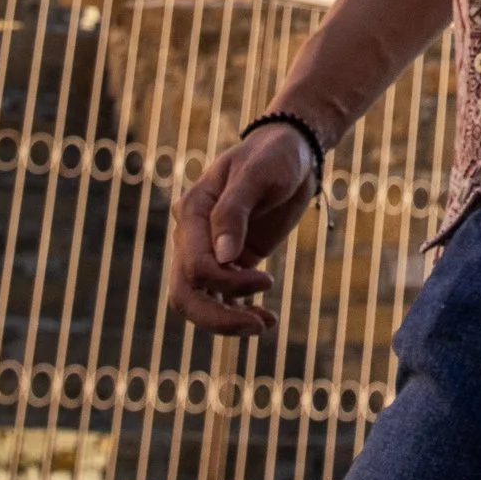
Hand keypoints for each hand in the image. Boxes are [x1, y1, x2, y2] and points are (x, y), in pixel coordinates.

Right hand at [166, 120, 322, 335]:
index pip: (195, 265)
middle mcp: (193, 234)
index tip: (267, 281)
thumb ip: (235, 211)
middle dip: (217, 318)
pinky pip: (223, 296)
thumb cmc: (275, 155)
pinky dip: (240, 311)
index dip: (227, 282)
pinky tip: (266, 319)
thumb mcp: (259, 172)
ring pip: (200, 301)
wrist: (294, 151)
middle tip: (257, 328)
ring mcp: (210, 250)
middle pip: (186, 293)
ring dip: (228, 321)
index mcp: (192, 210)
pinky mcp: (232, 260)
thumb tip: (224, 257)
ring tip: (266, 325)